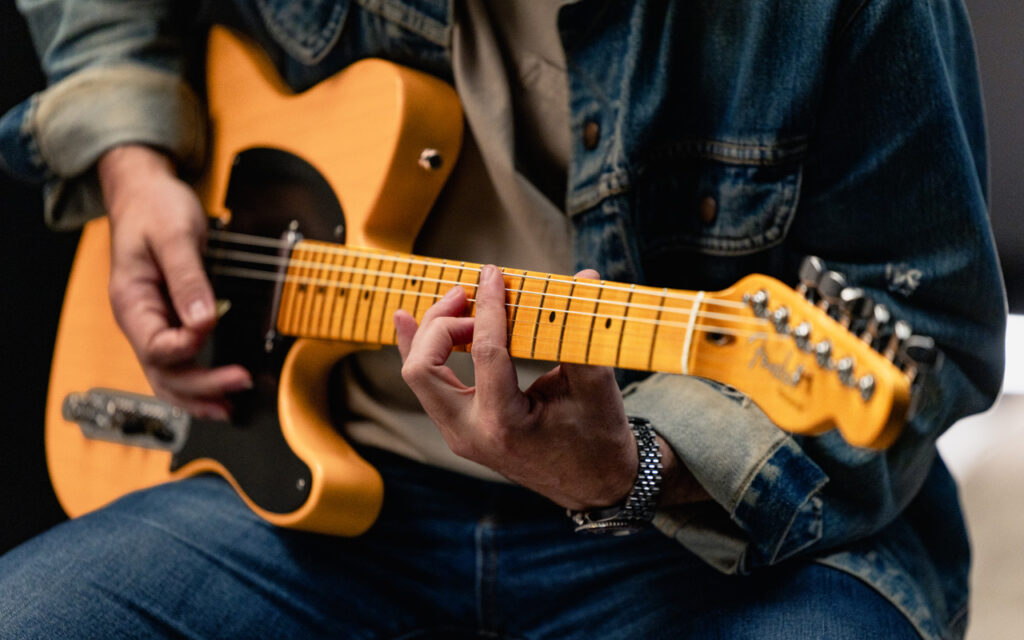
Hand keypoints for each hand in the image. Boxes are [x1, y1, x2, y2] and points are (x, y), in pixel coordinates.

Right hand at [99, 145, 250, 418]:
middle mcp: (139, 320)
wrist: (145, 191)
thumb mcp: (174, 235)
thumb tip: (204, 320)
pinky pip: (181, 361)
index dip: (187, 345)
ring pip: (169, 376)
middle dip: (200, 386)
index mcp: (131, 301)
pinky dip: (200, 381)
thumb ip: (188, 279)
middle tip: (238, 384)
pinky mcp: (170, 320)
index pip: (156, 346)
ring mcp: (154, 323)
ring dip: (199, 396)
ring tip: (230, 407)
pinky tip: (222, 391)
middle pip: (163, 372)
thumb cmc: (154, 208)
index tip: (212, 326)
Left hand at [395, 264, 638, 509]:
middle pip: (424, 367)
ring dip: (432, 333)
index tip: (494, 274)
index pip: (484, 352)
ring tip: (459, 302)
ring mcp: (460, 435)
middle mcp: (471, 433)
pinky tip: (407, 320)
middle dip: (441, 323)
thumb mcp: (596, 388)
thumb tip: (586, 276)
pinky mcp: (460, 429)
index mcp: (504, 425)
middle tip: (470, 296)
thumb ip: (582, 331)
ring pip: (417, 375)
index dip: (489, 306)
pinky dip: (419, 350)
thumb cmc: (599, 439)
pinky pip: (427, 386)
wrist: (596, 485)